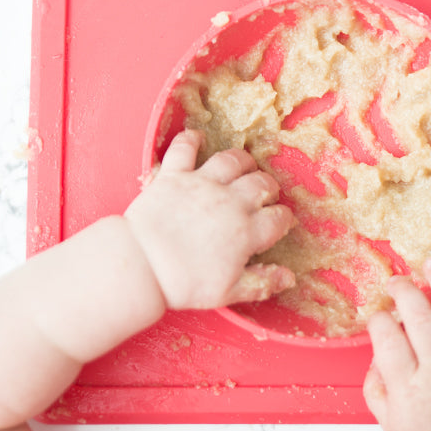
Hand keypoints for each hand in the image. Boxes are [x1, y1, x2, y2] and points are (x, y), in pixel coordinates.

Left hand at [124, 129, 296, 308]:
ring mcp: (201, 184)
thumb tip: (289, 277)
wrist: (141, 266)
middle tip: (266, 194)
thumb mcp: (227, 292)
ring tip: (245, 166)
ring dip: (243, 161)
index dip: (284, 219)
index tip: (281, 222)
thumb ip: (262, 282)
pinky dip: (191, 139)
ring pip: (232, 160)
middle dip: (269, 188)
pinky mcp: (173, 175)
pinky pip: (185, 148)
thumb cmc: (183, 283)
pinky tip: (198, 138)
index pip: (279, 218)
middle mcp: (230, 202)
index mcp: (246, 232)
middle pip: (261, 184)